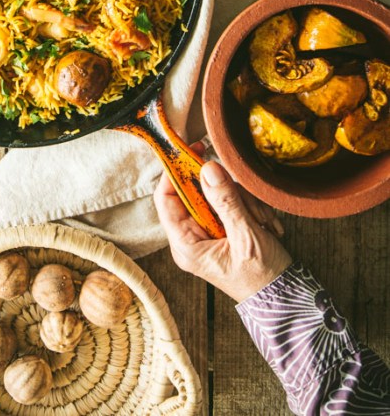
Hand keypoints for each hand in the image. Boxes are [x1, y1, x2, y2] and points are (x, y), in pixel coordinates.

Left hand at [153, 161, 291, 302]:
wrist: (285, 298)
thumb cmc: (262, 278)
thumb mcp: (246, 237)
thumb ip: (226, 202)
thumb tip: (208, 169)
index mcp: (186, 245)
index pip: (166, 199)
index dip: (175, 172)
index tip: (193, 152)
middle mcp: (191, 237)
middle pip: (194, 192)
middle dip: (223, 189)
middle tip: (244, 195)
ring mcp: (208, 232)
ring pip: (216, 194)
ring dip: (242, 200)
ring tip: (261, 219)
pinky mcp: (224, 228)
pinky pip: (230, 203)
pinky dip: (248, 206)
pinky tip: (264, 221)